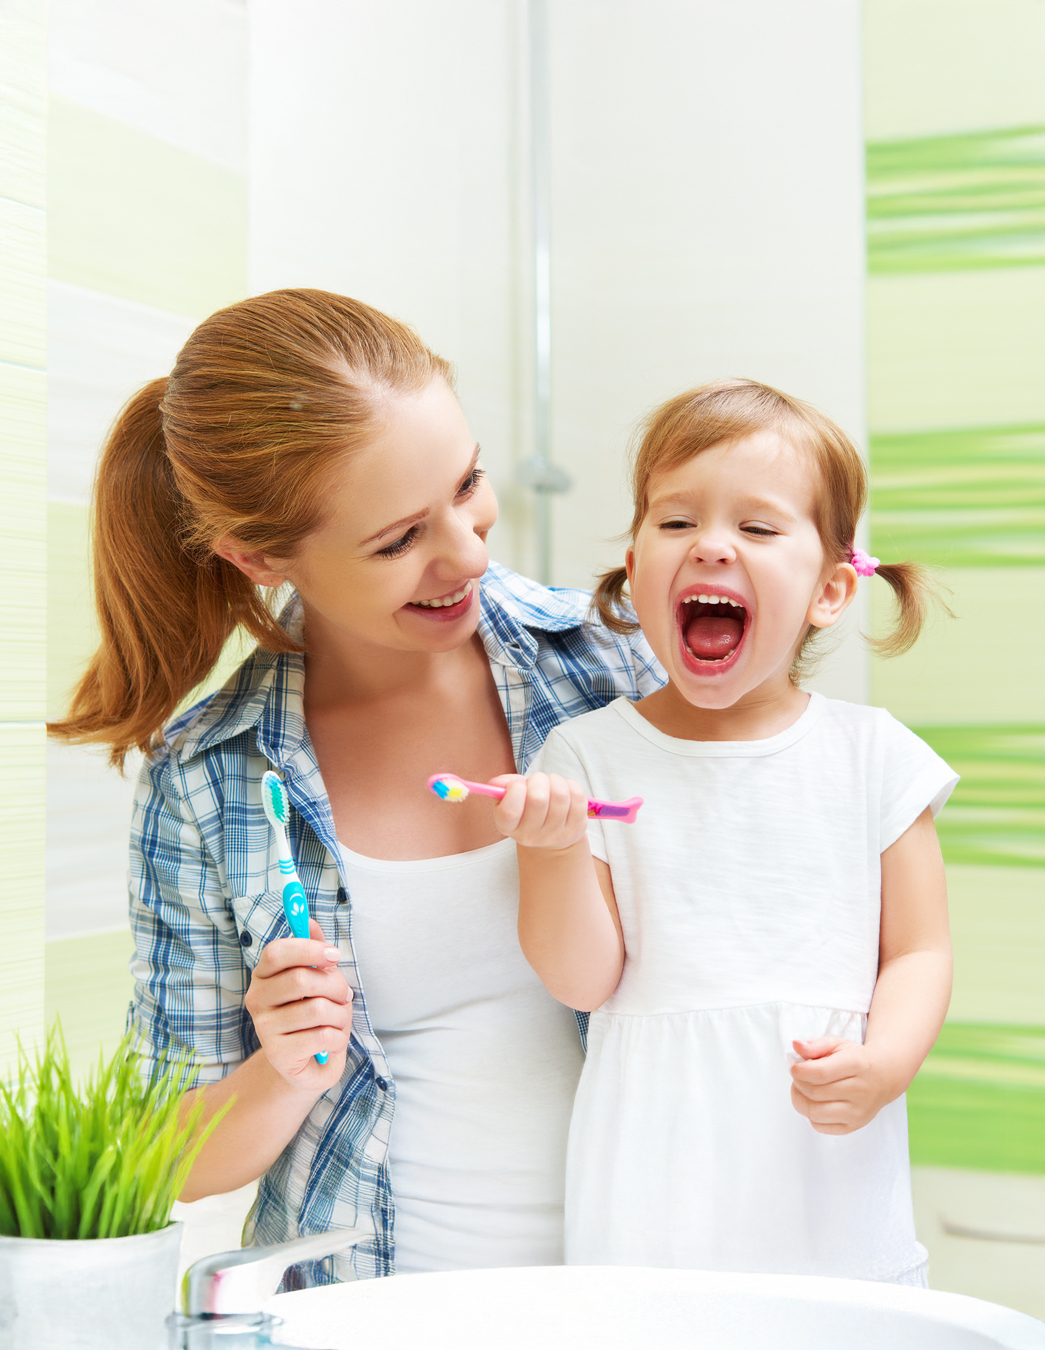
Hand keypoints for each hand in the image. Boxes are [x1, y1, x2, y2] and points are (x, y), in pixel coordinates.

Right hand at [244, 918, 351, 1090]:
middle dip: (334, 985)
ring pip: (317, 1009)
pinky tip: (332, 1042)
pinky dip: (338, 1038)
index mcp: (263, 976)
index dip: (308, 949)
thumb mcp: (318, 980)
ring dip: (340, 1014)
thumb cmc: (314, 1016)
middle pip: (300, 979)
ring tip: (337, 1020)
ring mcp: (264, 1029)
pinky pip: (322, 1036)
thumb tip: (309, 921)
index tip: (334, 954)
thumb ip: (314, 950)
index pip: (276, 952)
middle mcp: (257, 1000)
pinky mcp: (278, 1054)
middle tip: (345, 995)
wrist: (306, 1065)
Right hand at [491, 772, 590, 850]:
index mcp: (508, 826)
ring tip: (552, 784)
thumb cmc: (527, 809)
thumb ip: (503, 786)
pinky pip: (577, 797)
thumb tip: (496, 782)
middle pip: (538, 799)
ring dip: (556, 781)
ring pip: (559, 795)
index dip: (515, 790)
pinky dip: (571, 786)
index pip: (510, 811)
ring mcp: (554, 835)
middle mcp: (530, 836)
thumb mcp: (510, 799)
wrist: (550, 834)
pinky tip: (566, 790)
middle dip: (539, 780)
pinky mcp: (576, 829)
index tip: (518, 783)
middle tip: (538, 781)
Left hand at [789, 1037, 898, 1134]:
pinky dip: (810, 1116)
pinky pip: (821, 1127)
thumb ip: (815, 1045)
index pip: (820, 1073)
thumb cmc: (857, 1060)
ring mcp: (857, 1112)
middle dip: (798, 1084)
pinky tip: (814, 1103)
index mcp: (856, 1065)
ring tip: (802, 1090)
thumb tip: (796, 1046)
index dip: (800, 1071)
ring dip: (800, 1100)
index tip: (794, 1067)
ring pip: (815, 1113)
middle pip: (815, 1093)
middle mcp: (859, 1091)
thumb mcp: (838, 1044)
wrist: (884, 1077)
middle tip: (798, 1078)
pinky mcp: (854, 1126)